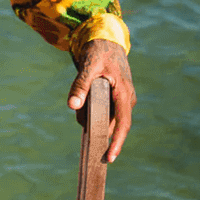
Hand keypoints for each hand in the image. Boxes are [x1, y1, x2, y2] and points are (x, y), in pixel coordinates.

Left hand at [67, 39, 135, 163]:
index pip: (123, 124)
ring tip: (80, 106)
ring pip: (104, 118)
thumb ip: (80, 86)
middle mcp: (127, 100)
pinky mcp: (115, 99)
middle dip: (95, 127)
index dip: (116, 142)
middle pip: (111, 124)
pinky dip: (91, 113)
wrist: (105, 41)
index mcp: (125, 93)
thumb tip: (72, 106)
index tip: (109, 158)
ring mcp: (122, 100)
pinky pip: (103, 112)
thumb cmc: (98, 53)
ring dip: (90, 118)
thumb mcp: (87, 67)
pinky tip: (82, 107)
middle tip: (81, 122)